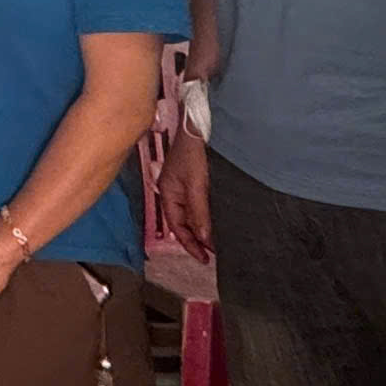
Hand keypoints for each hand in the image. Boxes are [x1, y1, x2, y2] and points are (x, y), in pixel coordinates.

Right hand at [158, 127, 212, 262]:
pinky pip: (199, 205)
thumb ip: (198, 211)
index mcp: (168, 194)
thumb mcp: (196, 184)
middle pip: (183, 222)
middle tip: (213, 255)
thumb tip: (203, 237)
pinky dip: (206, 217)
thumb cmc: (192, 153)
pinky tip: (216, 222)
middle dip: (196, 240)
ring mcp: (184, 186)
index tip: (204, 259)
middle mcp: (174, 192)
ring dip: (202, 229)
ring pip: (192, 215)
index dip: (189, 244)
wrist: (197, 126)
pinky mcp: (196, 181)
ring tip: (217, 244)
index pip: (176, 226)